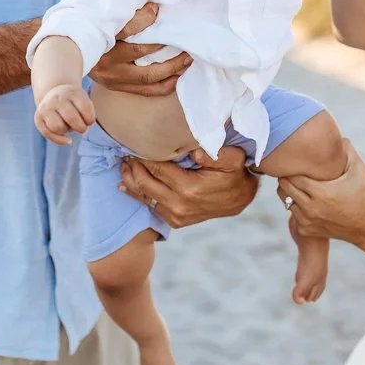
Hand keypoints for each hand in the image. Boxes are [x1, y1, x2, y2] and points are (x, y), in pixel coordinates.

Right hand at [34, 84, 94, 145]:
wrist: (55, 92)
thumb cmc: (75, 102)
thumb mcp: (84, 102)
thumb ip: (87, 117)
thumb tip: (70, 139)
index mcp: (72, 92)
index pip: (84, 108)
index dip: (90, 119)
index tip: (89, 120)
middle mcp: (57, 98)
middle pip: (71, 118)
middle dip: (81, 128)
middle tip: (82, 127)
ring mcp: (46, 107)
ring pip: (58, 127)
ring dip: (67, 130)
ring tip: (70, 126)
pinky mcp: (38, 117)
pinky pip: (47, 133)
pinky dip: (60, 140)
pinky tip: (68, 141)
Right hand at [88, 1, 191, 97]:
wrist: (69, 53)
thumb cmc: (91, 32)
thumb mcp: (103, 20)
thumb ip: (127, 13)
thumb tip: (155, 7)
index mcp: (101, 38)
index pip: (125, 27)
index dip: (144, 18)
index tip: (157, 9)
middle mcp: (106, 58)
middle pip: (140, 53)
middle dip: (166, 46)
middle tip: (186, 46)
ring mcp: (111, 76)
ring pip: (147, 77)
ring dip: (171, 70)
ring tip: (186, 62)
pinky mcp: (116, 86)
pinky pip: (145, 90)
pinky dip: (163, 85)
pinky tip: (176, 78)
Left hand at [120, 145, 258, 228]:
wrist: (241, 199)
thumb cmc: (235, 174)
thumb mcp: (232, 158)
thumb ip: (213, 153)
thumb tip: (193, 150)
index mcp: (190, 188)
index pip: (157, 167)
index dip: (143, 155)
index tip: (134, 143)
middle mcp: (179, 204)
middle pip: (145, 182)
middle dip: (133, 166)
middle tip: (124, 152)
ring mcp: (176, 215)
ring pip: (144, 196)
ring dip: (130, 180)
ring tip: (123, 165)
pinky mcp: (175, 221)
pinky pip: (150, 207)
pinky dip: (136, 195)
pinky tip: (125, 185)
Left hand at [277, 140, 364, 246]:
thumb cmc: (362, 194)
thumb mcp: (359, 170)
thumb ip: (348, 150)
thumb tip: (338, 136)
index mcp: (322, 192)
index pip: (293, 176)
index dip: (292, 167)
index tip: (296, 162)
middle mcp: (311, 208)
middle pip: (284, 187)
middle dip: (286, 177)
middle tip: (292, 170)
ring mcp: (307, 220)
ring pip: (285, 200)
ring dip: (288, 191)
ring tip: (296, 183)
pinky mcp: (305, 229)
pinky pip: (291, 213)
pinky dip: (294, 204)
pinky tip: (303, 198)